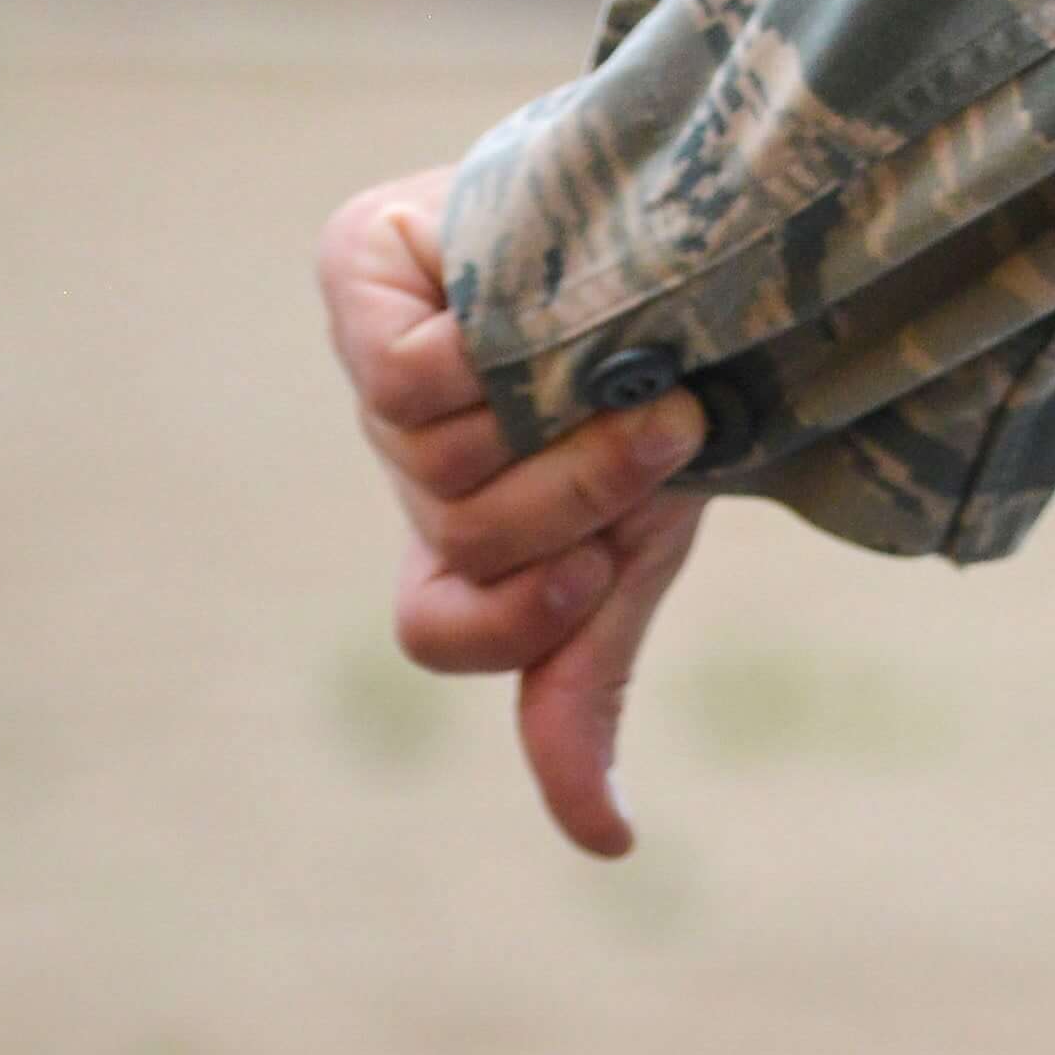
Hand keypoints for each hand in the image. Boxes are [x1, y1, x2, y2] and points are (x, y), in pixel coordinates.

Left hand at [313, 168, 714, 858]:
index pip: (437, 627)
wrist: (698, 210)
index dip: (521, 619)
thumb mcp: (644, 543)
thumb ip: (590, 682)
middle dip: (581, 497)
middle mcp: (409, 452)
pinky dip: (496, 351)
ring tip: (632, 354)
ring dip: (567, 419)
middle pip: (460, 533)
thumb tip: (603, 844)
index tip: (610, 570)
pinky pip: (398, 369)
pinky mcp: (356, 267)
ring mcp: (375, 359)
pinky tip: (557, 302)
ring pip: (435, 457)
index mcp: (464, 527)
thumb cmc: (666, 386)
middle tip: (666, 429)